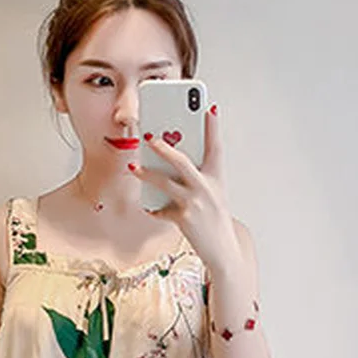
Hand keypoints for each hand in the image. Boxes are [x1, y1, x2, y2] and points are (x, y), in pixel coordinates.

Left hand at [129, 105, 242, 275]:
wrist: (222, 249)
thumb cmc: (214, 219)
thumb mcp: (213, 194)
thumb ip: (197, 177)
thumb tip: (171, 162)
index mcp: (216, 178)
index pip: (215, 147)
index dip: (213, 127)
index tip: (209, 108)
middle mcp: (206, 188)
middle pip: (182, 162)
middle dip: (164, 148)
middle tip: (149, 137)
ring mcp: (194, 203)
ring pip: (165, 183)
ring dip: (147, 174)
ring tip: (134, 168)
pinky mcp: (183, 219)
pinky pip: (162, 210)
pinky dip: (154, 209)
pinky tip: (149, 208)